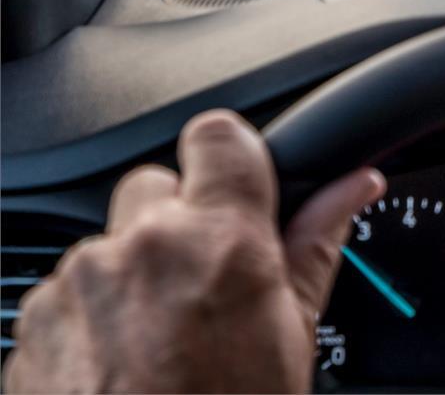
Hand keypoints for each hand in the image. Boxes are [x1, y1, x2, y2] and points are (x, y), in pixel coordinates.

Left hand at [3, 110, 384, 393]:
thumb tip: (356, 184)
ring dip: (133, 276)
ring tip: (161, 343)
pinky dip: (90, 319)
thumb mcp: (294, 336)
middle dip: (178, 225)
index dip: (231, 159)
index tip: (238, 191)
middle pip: (156, 188)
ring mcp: (78, 284)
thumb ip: (317, 244)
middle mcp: (143, 248)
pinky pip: (66, 295)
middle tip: (203, 289)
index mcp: (221, 243)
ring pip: (110, 245)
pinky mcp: (33, 323)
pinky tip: (121, 366)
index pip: (219, 134)